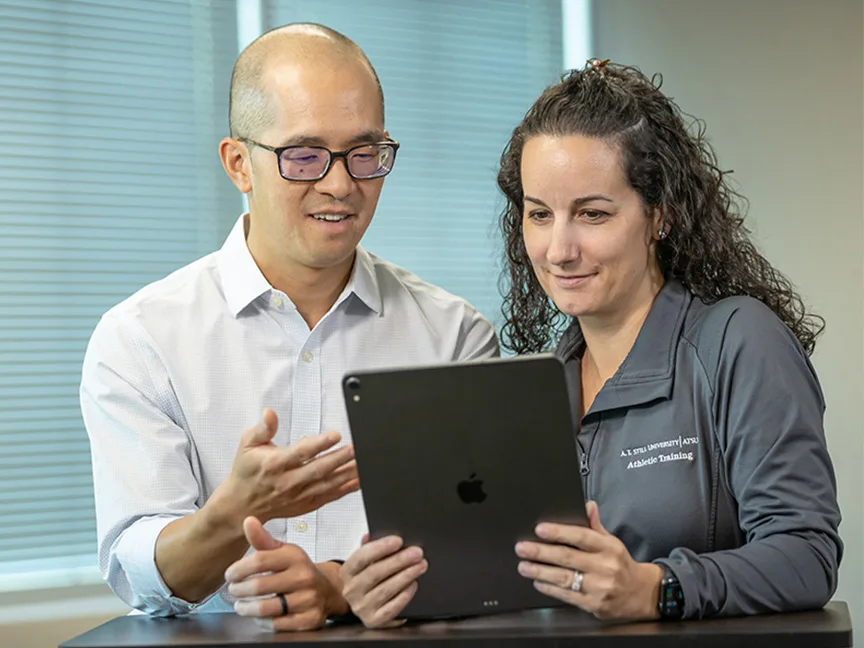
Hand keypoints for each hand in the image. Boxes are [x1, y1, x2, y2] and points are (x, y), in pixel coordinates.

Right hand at [215, 409, 359, 524]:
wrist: (242, 505)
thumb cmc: (246, 471)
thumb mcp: (247, 444)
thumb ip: (262, 428)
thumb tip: (270, 413)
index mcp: (275, 464)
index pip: (300, 453)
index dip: (319, 444)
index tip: (335, 435)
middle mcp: (288, 481)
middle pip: (318, 469)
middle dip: (340, 458)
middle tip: (357, 448)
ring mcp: (299, 495)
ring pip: (328, 484)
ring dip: (347, 473)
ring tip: (363, 462)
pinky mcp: (306, 504)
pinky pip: (330, 496)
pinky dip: (346, 489)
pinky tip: (359, 480)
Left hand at [225, 516, 345, 630]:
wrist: (328, 589)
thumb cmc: (297, 570)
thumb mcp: (283, 552)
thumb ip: (262, 539)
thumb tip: (248, 520)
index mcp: (295, 556)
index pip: (260, 560)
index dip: (239, 569)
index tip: (229, 575)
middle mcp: (304, 577)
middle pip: (259, 586)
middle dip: (239, 590)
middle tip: (233, 590)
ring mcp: (308, 599)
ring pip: (265, 608)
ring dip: (246, 608)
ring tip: (240, 605)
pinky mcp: (310, 620)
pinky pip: (277, 624)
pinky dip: (263, 622)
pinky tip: (259, 616)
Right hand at [340, 534, 427, 627]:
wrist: (358, 603)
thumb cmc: (364, 578)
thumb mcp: (362, 562)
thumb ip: (367, 547)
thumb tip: (370, 535)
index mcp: (346, 572)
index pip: (361, 557)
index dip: (380, 548)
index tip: (398, 541)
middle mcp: (351, 591)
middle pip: (375, 573)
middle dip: (399, 561)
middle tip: (416, 553)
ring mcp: (361, 607)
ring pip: (385, 590)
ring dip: (406, 576)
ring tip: (420, 566)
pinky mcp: (373, 620)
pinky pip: (391, 608)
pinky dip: (404, 595)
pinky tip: (413, 584)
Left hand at [515, 501, 661, 620]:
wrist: (640, 594)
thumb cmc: (620, 564)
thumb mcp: (611, 542)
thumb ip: (595, 526)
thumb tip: (587, 505)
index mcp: (608, 547)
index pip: (581, 537)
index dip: (559, 532)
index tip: (540, 529)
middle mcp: (605, 566)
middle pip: (568, 557)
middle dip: (541, 552)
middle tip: (522, 548)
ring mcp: (600, 587)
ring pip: (565, 578)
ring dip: (540, 572)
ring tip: (524, 567)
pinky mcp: (595, 605)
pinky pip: (568, 596)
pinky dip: (550, 589)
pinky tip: (538, 582)